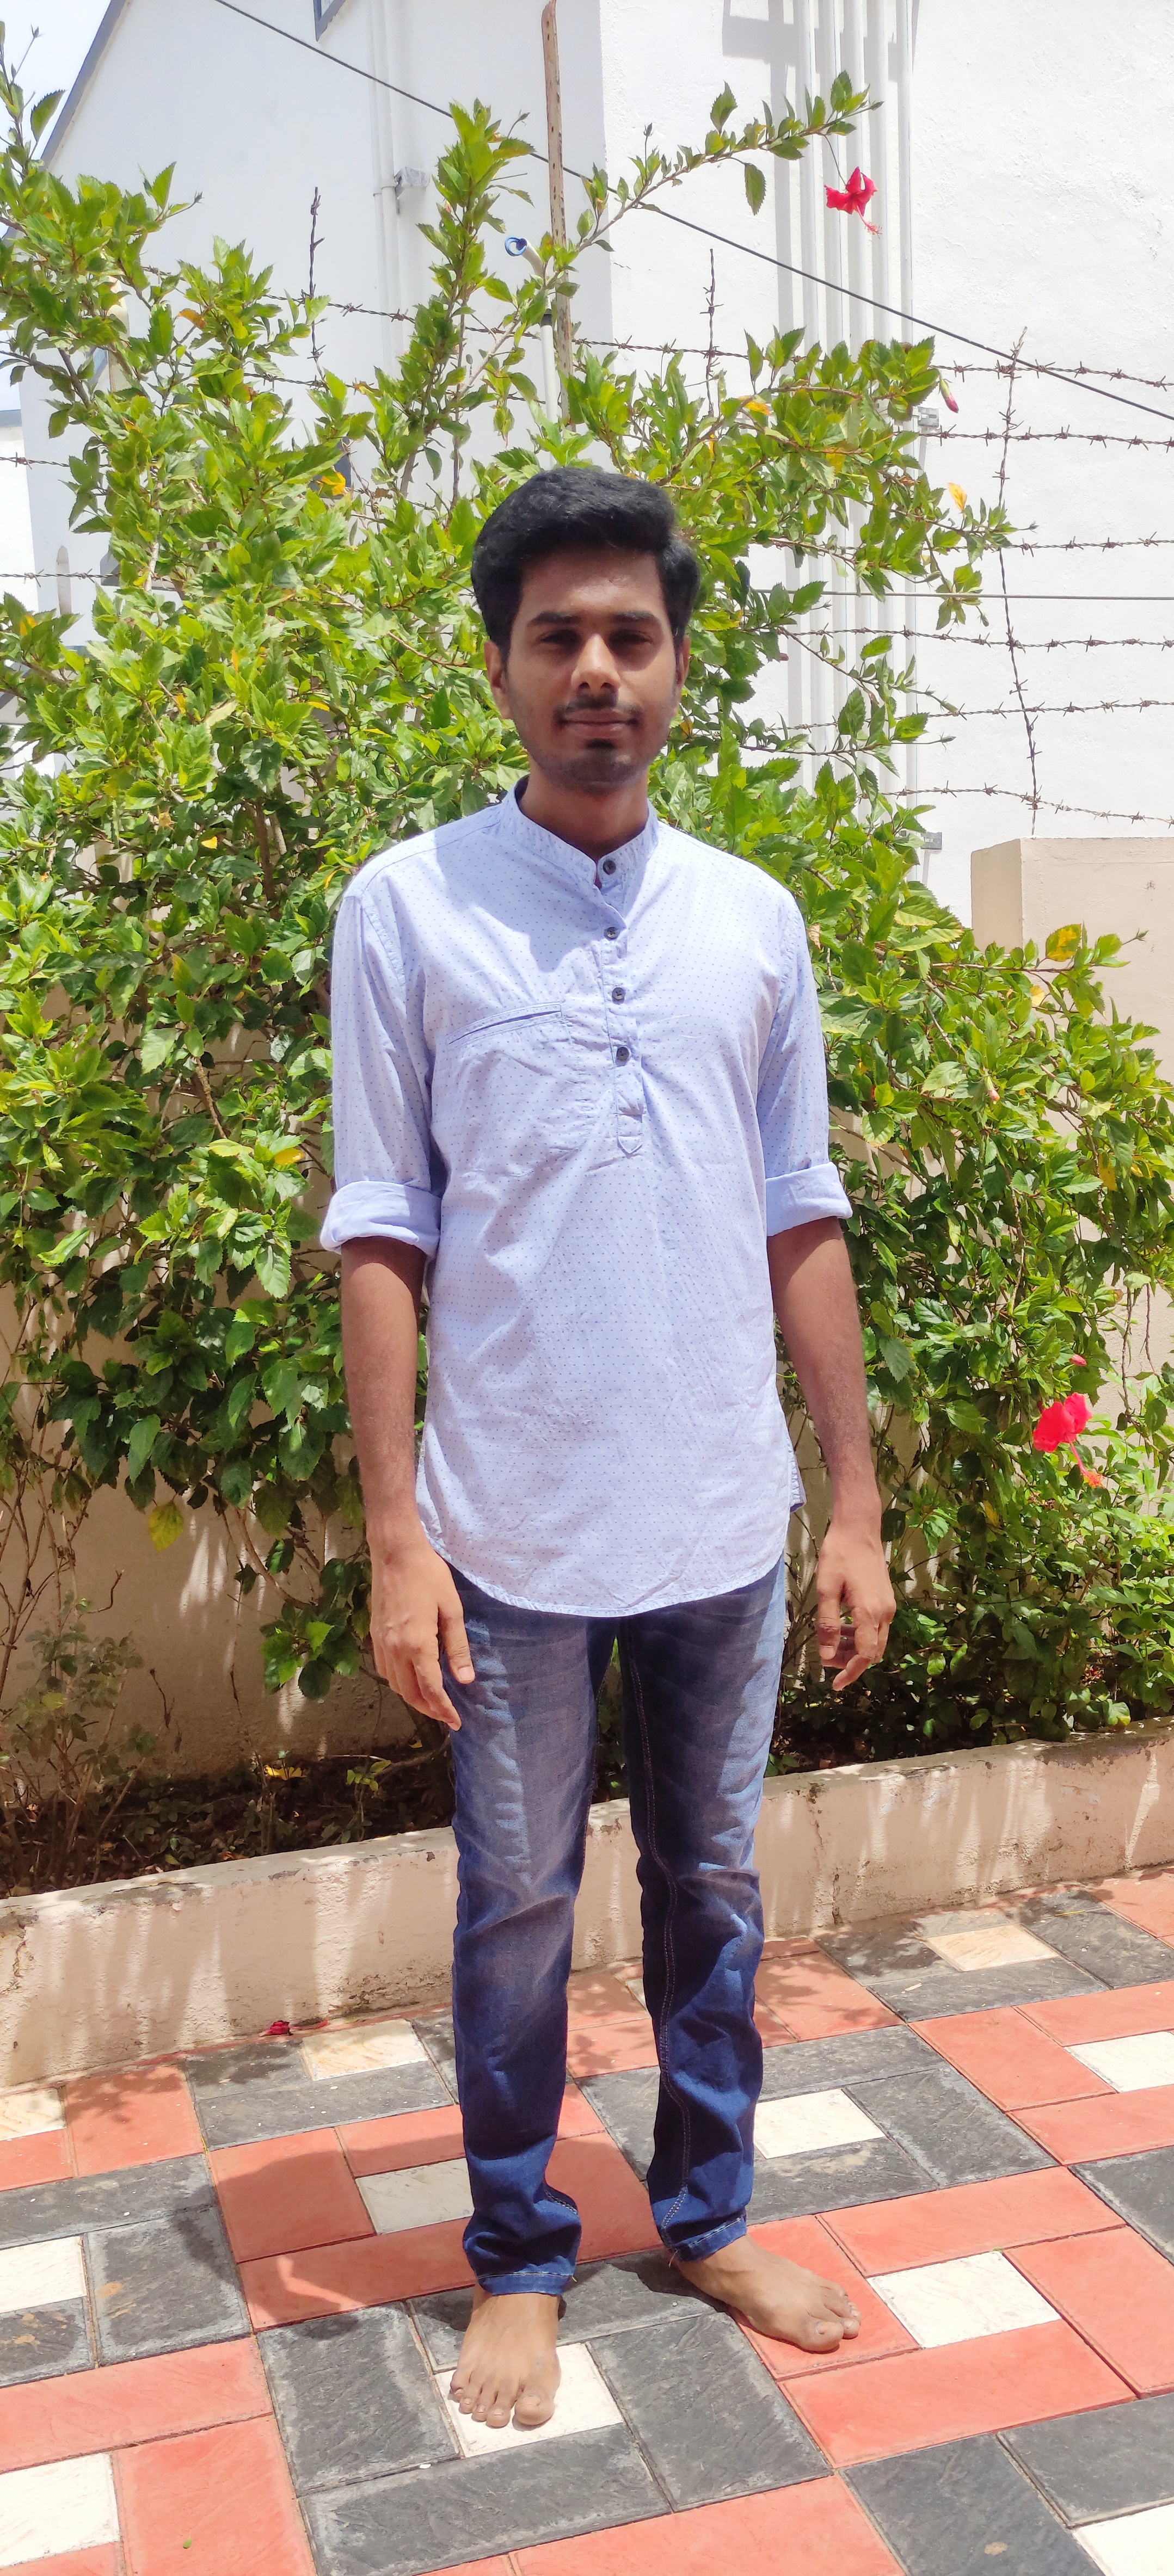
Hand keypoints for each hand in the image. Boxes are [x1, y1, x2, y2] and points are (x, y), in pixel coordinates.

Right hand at [369, 1533, 474, 1730]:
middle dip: (429, 1709)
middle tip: (447, 1715)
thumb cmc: (429, 1576)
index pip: (431, 1689)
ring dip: (413, 1698)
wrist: (395, 1552)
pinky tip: (411, 1678)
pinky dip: (399, 1682)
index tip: (456, 1723)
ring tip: (432, 1700)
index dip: (444, 1710)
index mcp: (417, 1644)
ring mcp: (381, 1644)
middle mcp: (395, 1649)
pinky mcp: (374, 1636)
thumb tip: (465, 1680)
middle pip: (410, 1694)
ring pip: (395, 1685)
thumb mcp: (452, 1610)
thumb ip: (457, 1647)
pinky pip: (385, 1670)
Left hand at [816, 1512, 894, 1693]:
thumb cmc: (839, 1555)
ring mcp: (888, 1607)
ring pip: (876, 1642)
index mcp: (870, 1612)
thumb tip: (827, 1656)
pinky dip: (861, 1636)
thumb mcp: (826, 1589)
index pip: (865, 1655)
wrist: (859, 1529)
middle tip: (827, 1662)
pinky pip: (877, 1629)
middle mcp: (884, 1613)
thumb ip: (828, 1624)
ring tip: (832, 1646)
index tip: (834, 1684)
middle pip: (872, 1653)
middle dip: (851, 1663)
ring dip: (856, 1650)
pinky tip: (843, 1628)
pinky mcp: (886, 1600)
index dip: (850, 1672)